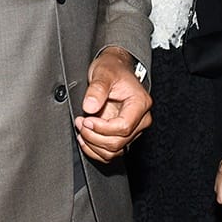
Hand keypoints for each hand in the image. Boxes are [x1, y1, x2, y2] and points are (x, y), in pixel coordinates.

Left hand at [75, 46, 152, 161]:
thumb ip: (97, 89)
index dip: (102, 128)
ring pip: (114, 150)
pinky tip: (85, 139)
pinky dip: (95, 150)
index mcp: (140, 103)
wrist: (115, 69)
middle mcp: (141, 119)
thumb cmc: (112, 69)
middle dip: (94, 136)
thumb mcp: (103, 72)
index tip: (86, 120)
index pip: (124, 127)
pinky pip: (111, 152)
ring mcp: (133, 129)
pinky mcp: (123, 135)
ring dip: (93, 145)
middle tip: (80, 122)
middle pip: (118, 142)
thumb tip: (90, 107)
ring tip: (81, 129)